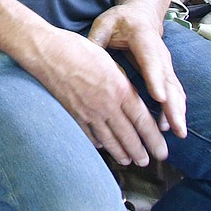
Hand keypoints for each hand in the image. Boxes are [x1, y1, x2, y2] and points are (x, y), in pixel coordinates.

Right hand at [24, 26, 168, 166]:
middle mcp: (107, 105)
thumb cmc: (77, 49)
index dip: (154, 139)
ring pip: (109, 140)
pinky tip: (102, 146)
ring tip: (128, 161)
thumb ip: (121, 82)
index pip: (143, 121)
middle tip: (147, 161)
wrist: (47, 52)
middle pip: (128, 136)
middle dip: (140, 152)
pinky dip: (97, 143)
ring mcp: (88, 112)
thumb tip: (129, 96)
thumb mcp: (108, 61)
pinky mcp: (73, 114)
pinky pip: (89, 135)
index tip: (162, 150)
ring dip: (121, 153)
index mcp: (120, 89)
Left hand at [89, 4, 186, 140]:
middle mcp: (160, 54)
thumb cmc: (119, 21)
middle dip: (173, 105)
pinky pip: (174, 93)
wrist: (140, 16)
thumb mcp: (105, 24)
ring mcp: (166, 65)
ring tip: (177, 132)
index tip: (159, 98)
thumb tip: (84, 58)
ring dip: (177, 111)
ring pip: (175, 90)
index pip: (151, 61)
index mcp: (144, 39)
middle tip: (176, 126)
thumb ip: (96, 40)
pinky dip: (175, 110)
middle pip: (168, 81)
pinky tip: (170, 127)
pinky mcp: (166, 74)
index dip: (155, 80)